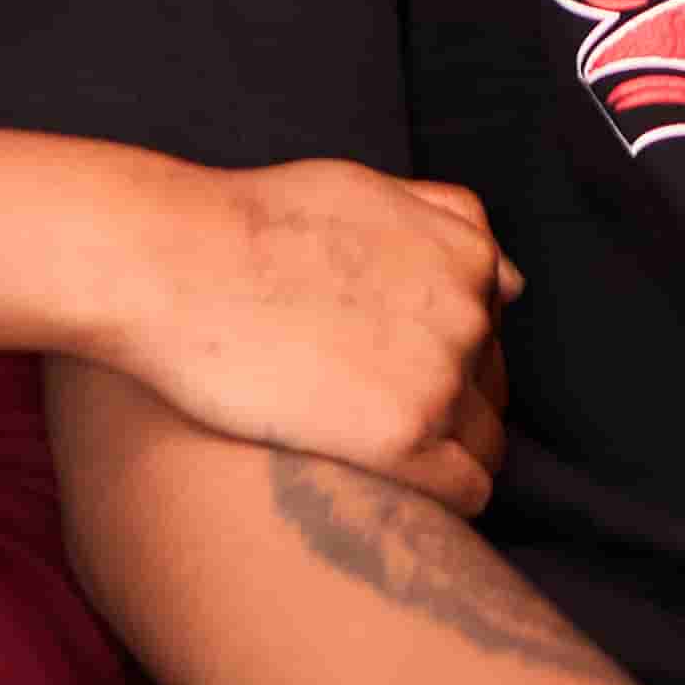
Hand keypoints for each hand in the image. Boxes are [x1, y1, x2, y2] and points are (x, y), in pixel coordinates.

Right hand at [97, 155, 515, 504]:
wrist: (172, 263)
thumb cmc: (250, 224)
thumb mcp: (364, 188)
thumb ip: (440, 223)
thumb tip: (512, 280)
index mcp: (465, 253)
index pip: (493, 325)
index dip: (445, 350)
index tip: (393, 366)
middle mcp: (469, 313)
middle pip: (493, 386)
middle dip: (450, 402)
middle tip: (374, 411)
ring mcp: (441, 378)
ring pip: (488, 444)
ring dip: (448, 454)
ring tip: (380, 457)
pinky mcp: (403, 440)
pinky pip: (468, 489)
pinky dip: (442, 496)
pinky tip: (391, 488)